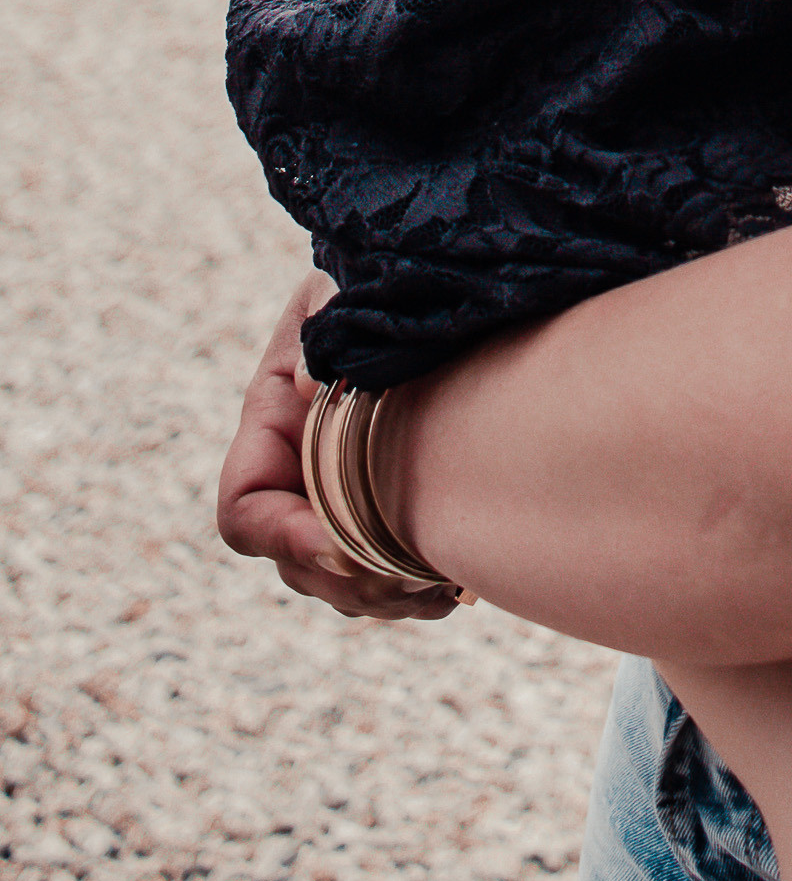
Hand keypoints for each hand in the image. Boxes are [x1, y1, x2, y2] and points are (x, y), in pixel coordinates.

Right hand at [214, 274, 455, 621]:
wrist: (425, 294)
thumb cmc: (373, 284)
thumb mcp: (340, 287)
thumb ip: (327, 317)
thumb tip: (315, 383)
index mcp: (270, 428)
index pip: (245, 511)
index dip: (279, 538)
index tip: (334, 543)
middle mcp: (296, 478)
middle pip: (298, 564)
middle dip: (347, 581)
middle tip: (406, 580)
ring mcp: (339, 501)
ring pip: (343, 582)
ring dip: (384, 596)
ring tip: (439, 590)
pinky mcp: (387, 512)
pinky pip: (386, 573)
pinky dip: (415, 590)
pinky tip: (457, 584)